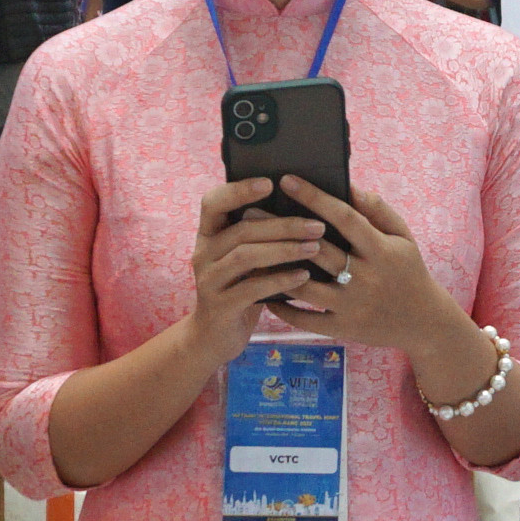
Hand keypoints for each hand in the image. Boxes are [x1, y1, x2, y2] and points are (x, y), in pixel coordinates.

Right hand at [184, 176, 331, 367]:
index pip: (213, 202)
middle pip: (241, 230)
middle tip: (316, 225)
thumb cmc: (239, 289)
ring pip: (246, 256)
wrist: (214, 337)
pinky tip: (304, 276)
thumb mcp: (244, 260)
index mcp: (208, 235)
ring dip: (284, 249)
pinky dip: (280, 279)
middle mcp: (203, 254)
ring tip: (315, 247)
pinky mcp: (220, 306)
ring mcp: (208, 281)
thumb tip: (301, 207)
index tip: (270, 183)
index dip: (239, 190)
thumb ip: (258, 236)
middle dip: (282, 225)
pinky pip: (252, 288)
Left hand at [266, 178, 475, 385]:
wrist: (425, 322)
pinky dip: (283, 308)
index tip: (287, 181)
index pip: (343, 217)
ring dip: (274, 269)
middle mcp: (365, 277)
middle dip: (281, 230)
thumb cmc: (408, 270)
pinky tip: (265, 294)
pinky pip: (305, 319)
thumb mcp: (403, 236)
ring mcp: (352, 305)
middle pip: (316, 250)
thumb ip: (377, 209)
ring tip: (250, 254)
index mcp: (380, 249)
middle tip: (251, 213)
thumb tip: (347, 186)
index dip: (314, 197)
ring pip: (304, 286)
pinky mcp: (343, 329)